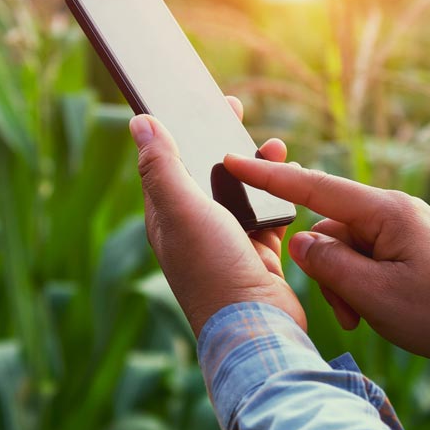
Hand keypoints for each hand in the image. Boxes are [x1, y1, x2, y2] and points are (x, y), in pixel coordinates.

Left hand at [129, 98, 305, 337]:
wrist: (256, 328)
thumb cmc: (213, 270)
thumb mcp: (182, 211)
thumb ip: (161, 167)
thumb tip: (139, 122)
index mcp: (168, 216)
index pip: (168, 162)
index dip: (178, 128)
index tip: (196, 102)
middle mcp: (195, 227)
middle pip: (206, 172)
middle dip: (219, 139)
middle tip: (235, 110)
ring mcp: (227, 240)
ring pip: (240, 190)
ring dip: (255, 164)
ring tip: (276, 145)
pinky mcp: (257, 251)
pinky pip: (267, 212)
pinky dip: (278, 193)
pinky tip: (291, 178)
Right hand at [223, 155, 429, 366]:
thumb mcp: (377, 296)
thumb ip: (329, 265)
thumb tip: (296, 240)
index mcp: (387, 212)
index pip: (317, 187)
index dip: (272, 176)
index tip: (234, 159)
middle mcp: (390, 210)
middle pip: (329, 228)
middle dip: (326, 269)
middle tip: (347, 311)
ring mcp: (396, 226)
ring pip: (341, 246)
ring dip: (342, 282)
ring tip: (362, 316)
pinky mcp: (399, 242)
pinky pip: (360, 255)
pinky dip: (356, 282)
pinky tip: (370, 308)